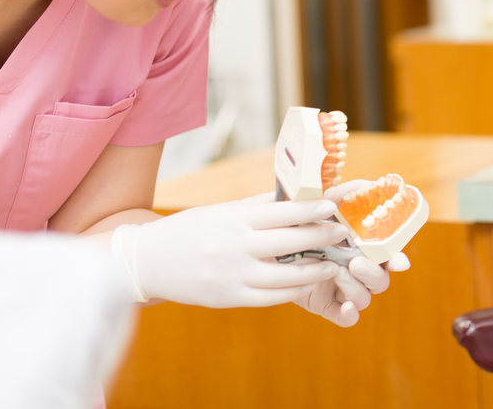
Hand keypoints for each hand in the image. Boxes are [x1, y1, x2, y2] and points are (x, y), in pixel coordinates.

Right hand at [111, 193, 349, 307]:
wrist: (147, 262)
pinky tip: (308, 283)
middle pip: (290, 241)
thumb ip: (260, 206)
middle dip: (322, 237)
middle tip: (344, 233)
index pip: (282, 212)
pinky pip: (271, 297)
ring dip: (316, 270)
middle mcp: (235, 247)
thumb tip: (298, 193)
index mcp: (234, 219)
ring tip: (334, 264)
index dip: (312, 210)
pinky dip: (294, 290)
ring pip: (286, 275)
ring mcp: (232, 275)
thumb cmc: (191, 230)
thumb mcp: (222, 211)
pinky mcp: (229, 298)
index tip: (334, 207)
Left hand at [292, 180, 411, 326]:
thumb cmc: (302, 221)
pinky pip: (347, 318)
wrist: (269, 244)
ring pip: (365, 297)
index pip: (389, 255)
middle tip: (356, 262)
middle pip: (381, 279)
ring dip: (356, 287)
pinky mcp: (328, 305)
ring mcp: (344, 289)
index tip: (399, 261)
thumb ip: (348, 193)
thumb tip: (372, 184)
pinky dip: (349, 314)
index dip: (398, 259)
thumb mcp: (323, 204)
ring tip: (338, 274)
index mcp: (363, 246)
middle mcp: (358, 269)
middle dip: (373, 272)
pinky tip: (344, 307)